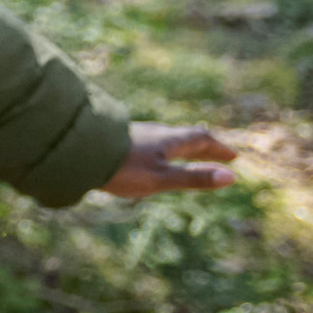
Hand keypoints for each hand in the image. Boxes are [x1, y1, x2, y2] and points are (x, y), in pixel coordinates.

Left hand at [102, 122, 238, 196]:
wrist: (79, 152)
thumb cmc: (123, 168)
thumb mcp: (162, 179)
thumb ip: (193, 178)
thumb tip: (231, 177)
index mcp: (169, 140)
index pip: (200, 139)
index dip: (218, 148)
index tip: (233, 156)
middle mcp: (155, 133)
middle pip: (186, 137)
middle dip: (205, 147)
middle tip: (219, 154)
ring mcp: (137, 135)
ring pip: (167, 138)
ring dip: (184, 146)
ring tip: (189, 153)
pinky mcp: (121, 140)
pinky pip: (152, 142)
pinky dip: (164, 148)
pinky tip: (152, 154)